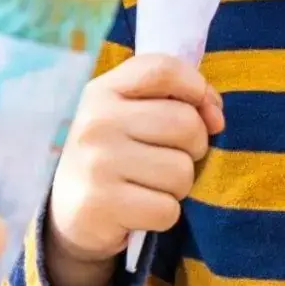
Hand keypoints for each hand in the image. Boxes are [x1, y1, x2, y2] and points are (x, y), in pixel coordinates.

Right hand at [45, 54, 223, 276]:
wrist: (68, 211)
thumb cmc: (115, 155)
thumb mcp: (131, 115)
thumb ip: (177, 101)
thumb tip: (216, 116)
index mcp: (103, 91)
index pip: (163, 69)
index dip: (196, 88)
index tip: (203, 112)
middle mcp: (96, 121)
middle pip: (185, 123)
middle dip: (192, 149)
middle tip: (168, 160)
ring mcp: (96, 163)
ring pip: (181, 171)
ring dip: (177, 186)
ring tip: (150, 186)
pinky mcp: (101, 205)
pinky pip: (167, 210)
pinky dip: (163, 215)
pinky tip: (139, 210)